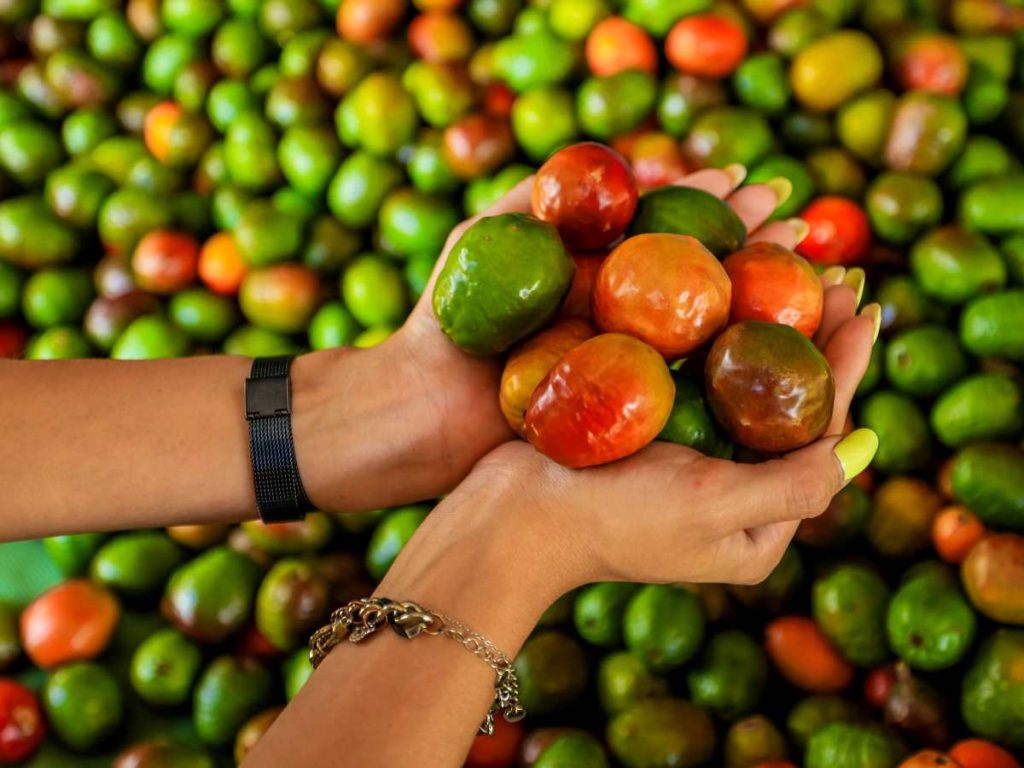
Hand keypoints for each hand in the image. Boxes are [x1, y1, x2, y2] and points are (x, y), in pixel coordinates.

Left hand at [384, 167, 813, 502]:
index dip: (708, 203)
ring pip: (697, 325)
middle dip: (749, 245)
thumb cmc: (440, 321)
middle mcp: (611, 315)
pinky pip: (679, 382)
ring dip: (752, 298)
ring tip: (806, 272)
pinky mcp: (617, 412)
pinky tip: (768, 347)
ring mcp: (617, 364)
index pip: (661, 227)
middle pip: (692, 271)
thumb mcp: (479, 239)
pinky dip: (723, 364)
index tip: (754, 180)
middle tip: (802, 223)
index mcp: (586, 271)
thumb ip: (533, 196)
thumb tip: (606, 162)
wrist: (414, 410)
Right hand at [453, 176, 879, 592]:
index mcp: (756, 525)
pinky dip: (713, 332)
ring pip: (741, 383)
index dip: (844, 368)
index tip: (864, 306)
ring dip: (769, 327)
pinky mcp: (645, 435)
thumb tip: (869, 444)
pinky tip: (723, 287)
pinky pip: (694, 377)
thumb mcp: (716, 510)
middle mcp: (728, 492)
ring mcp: (685, 461)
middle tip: (835, 275)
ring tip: (792, 269)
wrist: (511, 519)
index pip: (819, 434)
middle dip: (812, 340)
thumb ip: (796, 484)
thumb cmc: (613, 520)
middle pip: (786, 405)